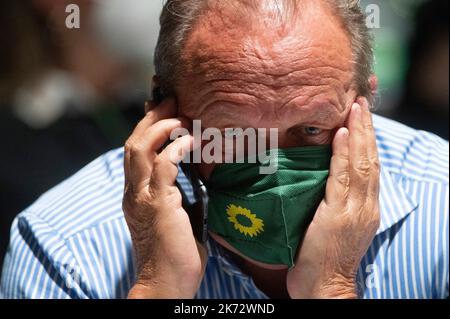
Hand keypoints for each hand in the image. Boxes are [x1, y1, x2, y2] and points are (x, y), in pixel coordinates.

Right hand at [123, 98, 206, 298]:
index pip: (135, 152)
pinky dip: (177, 148)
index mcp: (136, 194)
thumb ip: (178, 192)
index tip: (164, 111)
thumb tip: (195, 170)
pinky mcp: (157, 204)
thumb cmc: (175, 253)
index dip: (147, 127)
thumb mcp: (176, 215)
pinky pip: (163, 166)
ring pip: (140, 148)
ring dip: (161, 128)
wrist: (166, 283)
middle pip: (133, 142)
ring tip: (180, 117)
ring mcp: (142, 197)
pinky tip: (191, 141)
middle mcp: (133, 192)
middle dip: (152, 118)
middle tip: (171, 101)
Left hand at [287, 98, 380, 298]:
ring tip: (357, 106)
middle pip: (370, 158)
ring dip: (359, 132)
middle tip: (364, 98)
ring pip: (361, 163)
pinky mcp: (338, 214)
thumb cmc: (322, 259)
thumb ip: (332, 201)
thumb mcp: (332, 225)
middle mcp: (365, 205)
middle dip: (368, 127)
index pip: (370, 165)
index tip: (363, 114)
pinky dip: (344, 154)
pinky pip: (342, 178)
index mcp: (365, 207)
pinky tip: (343, 133)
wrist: (326, 287)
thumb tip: (319, 178)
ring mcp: (354, 209)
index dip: (368, 139)